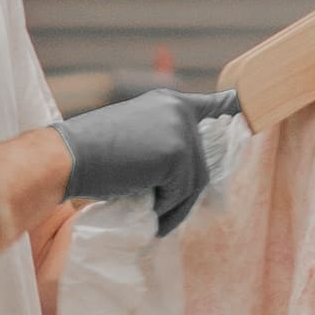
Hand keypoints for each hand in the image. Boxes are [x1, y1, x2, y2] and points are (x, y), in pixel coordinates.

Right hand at [54, 88, 241, 233]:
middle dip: (183, 192)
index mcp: (168, 102)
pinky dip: (165, 205)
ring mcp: (181, 129)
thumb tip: (192, 174)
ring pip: (195, 180)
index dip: (232, 108)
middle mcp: (179, 110)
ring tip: (149, 211)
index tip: (245, 109)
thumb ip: (164, 143)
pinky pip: (182, 191)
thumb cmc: (93, 154)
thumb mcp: (136, 138)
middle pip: (201, 162)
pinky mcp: (178, 152)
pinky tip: (143, 202)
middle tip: (160, 211)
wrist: (68, 157)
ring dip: (174, 203)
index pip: (213, 105)